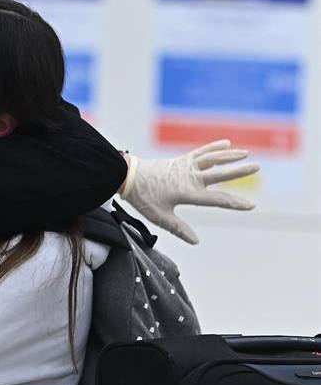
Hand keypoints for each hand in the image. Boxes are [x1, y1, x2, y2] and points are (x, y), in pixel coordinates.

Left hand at [120, 140, 259, 244]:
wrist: (127, 176)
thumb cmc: (143, 198)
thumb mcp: (160, 217)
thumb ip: (179, 228)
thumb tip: (196, 241)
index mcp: (187, 193)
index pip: (216, 200)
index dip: (234, 203)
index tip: (251, 205)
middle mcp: (189, 177)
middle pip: (219, 174)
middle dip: (238, 171)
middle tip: (257, 167)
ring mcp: (185, 166)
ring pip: (212, 159)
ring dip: (229, 156)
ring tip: (246, 153)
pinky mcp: (180, 160)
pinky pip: (200, 152)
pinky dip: (213, 147)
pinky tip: (226, 143)